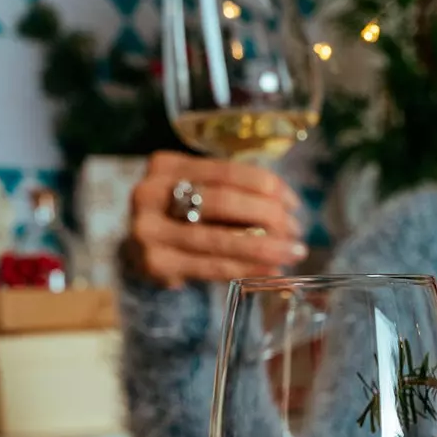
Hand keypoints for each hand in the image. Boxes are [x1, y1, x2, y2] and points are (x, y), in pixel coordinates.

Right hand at [127, 151, 308, 286]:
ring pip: (219, 238)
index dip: (266, 185)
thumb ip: (231, 191)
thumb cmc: (180, 216)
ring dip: (264, 247)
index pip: (227, 171)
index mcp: (165, 166)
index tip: (294, 203)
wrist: (140, 251)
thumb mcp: (196, 192)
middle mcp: (150, 194)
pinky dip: (247, 269)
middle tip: (296, 230)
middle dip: (268, 216)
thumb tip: (287, 208)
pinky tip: (272, 270)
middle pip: (224, 202)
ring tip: (293, 252)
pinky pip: (212, 266)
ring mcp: (149, 231)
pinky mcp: (155, 264)